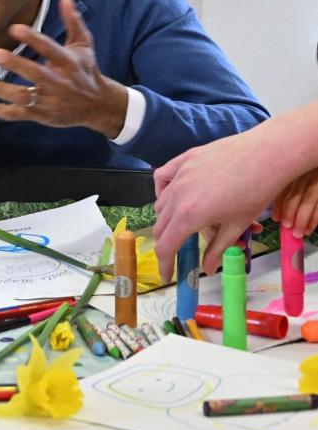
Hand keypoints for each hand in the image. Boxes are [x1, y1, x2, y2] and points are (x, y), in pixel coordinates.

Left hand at [0, 0, 127, 138]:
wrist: (97, 106)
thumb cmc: (86, 71)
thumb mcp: (84, 46)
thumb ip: (73, 23)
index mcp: (69, 63)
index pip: (50, 49)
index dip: (33, 39)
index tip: (14, 28)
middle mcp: (59, 83)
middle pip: (36, 74)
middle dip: (15, 65)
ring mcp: (47, 101)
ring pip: (21, 97)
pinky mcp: (37, 115)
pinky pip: (13, 114)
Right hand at [152, 133, 284, 279]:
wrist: (266, 154)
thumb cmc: (256, 192)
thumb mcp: (237, 225)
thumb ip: (217, 249)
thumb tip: (206, 269)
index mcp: (189, 216)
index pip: (165, 246)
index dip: (164, 264)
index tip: (166, 275)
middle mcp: (176, 196)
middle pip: (161, 227)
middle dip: (170, 242)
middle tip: (183, 250)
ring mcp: (178, 175)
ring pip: (162, 203)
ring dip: (170, 218)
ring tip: (191, 221)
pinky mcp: (183, 160)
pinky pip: (162, 177)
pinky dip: (163, 189)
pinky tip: (173, 192)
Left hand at [274, 166, 317, 236]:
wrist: (316, 157)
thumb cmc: (306, 177)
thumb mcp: (296, 175)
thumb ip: (287, 186)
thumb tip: (273, 210)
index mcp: (295, 170)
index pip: (284, 186)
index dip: (278, 204)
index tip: (275, 218)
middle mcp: (307, 173)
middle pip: (296, 193)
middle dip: (290, 212)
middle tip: (286, 227)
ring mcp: (317, 181)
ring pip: (309, 201)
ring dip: (302, 219)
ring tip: (297, 233)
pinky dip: (315, 219)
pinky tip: (309, 229)